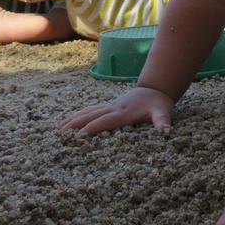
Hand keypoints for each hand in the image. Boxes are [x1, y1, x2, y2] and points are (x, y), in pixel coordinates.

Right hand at [60, 86, 175, 134]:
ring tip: (58, 130)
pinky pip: (89, 110)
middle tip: (60, 135)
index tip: (80, 136)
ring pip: (87, 112)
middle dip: (76, 124)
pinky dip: (77, 115)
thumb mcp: (163, 111)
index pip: (107, 120)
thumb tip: (166, 130)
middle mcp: (114, 108)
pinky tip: (67, 122)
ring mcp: (109, 106)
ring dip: (73, 120)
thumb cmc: (159, 103)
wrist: (155, 89)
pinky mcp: (107, 106)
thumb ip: (163, 120)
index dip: (94, 127)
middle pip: (92, 115)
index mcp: (125, 112)